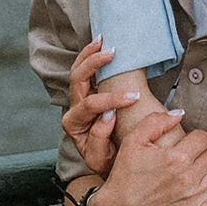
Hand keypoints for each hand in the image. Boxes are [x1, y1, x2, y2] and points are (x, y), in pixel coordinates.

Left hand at [60, 40, 144, 177]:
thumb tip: (107, 115)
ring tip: (103, 40)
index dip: (110, 100)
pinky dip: (89, 55)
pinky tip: (99, 43)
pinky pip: (83, 70)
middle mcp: (73, 112)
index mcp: (75, 127)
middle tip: (112, 54)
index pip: (90, 106)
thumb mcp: (103, 160)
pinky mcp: (86, 95)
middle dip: (94, 65)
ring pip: (78, 71)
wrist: (110, 165)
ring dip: (89, 54)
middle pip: (78, 81)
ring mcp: (79, 101)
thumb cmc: (109, 163)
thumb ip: (100, 139)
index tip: (132, 99)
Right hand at [89, 112, 206, 205]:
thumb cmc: (124, 175)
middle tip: (189, 160)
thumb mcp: (134, 140)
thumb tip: (180, 113)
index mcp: (175, 157)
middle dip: (203, 154)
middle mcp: (187, 177)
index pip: (203, 138)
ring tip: (201, 174)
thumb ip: (157, 121)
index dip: (195, 139)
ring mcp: (193, 198)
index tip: (186, 145)